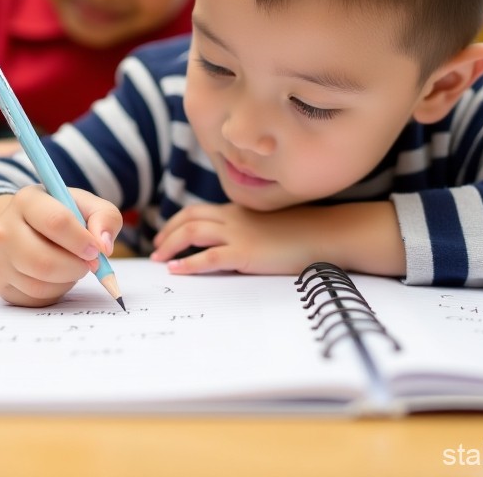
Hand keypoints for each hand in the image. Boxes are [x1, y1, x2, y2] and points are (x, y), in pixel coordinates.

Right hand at [0, 185, 121, 306]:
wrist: (23, 230)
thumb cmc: (60, 217)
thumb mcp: (85, 206)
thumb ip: (105, 217)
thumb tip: (103, 246)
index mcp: (26, 201)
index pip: (56, 221)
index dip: (82, 240)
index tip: (96, 250)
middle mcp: (3, 229)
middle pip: (44, 261)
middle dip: (76, 267)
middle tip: (88, 264)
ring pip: (40, 284)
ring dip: (67, 280)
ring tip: (70, 266)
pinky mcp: (1, 284)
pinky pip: (36, 298)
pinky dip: (55, 292)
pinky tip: (55, 277)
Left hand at [149, 200, 405, 276]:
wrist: (327, 234)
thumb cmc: (303, 234)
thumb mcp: (270, 228)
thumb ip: (249, 232)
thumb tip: (234, 249)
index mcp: (239, 211)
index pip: (198, 211)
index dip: (177, 222)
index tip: (165, 235)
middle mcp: (234, 218)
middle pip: (189, 218)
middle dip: (167, 232)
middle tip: (155, 248)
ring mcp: (239, 234)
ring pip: (193, 232)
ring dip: (171, 245)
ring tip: (159, 259)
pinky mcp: (245, 253)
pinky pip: (209, 257)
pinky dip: (189, 263)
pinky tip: (176, 271)